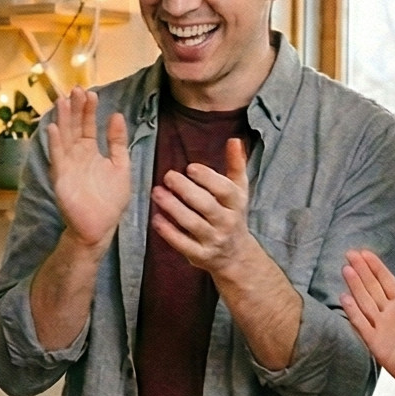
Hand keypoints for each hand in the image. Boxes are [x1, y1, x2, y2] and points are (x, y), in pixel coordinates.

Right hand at [44, 87, 131, 249]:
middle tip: (76, 89)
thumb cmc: (110, 201)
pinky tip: (54, 127)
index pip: (88, 126)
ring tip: (63, 101)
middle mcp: (77, 155)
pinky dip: (55, 142)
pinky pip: (57, 156)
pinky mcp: (61, 176)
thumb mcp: (121, 167)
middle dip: (75, 108)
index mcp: (92, 152)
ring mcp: (68, 164)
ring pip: (64, 136)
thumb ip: (118, 142)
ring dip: (63, 119)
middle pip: (74, 126)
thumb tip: (116, 115)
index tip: (91, 94)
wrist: (98, 227)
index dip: (89, 110)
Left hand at [150, 136, 266, 279]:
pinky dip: (169, 232)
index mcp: (236, 204)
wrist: (235, 255)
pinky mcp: (200, 256)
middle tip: (167, 176)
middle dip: (186, 190)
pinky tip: (156, 219)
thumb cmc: (232, 214)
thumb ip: (236, 165)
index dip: (207, 178)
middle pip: (206, 205)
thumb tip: (234, 139)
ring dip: (173, 208)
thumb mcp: (238, 191)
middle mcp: (227, 222)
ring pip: (192, 224)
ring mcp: (213, 240)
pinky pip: (183, 244)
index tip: (190, 167)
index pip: (224, 190)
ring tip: (156, 193)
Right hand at [339, 249, 394, 395]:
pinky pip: (363, 326)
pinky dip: (354, 313)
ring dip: (355, 287)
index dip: (375, 266)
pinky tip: (346, 299)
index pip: (386, 281)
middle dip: (361, 271)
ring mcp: (381, 327)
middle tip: (349, 254)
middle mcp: (389, 313)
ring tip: (346, 270)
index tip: (364, 252)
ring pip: (365, 303)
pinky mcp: (377, 343)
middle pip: (372, 288)